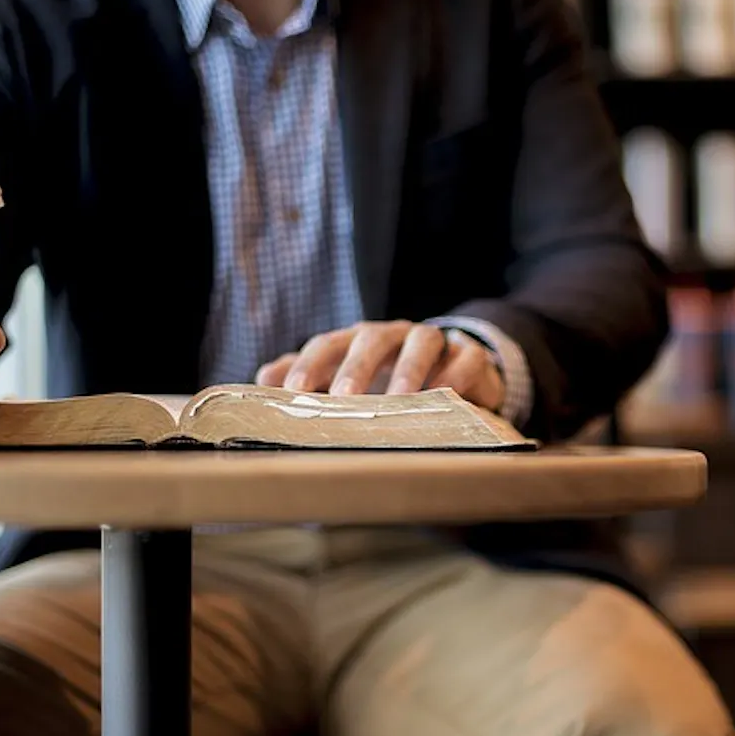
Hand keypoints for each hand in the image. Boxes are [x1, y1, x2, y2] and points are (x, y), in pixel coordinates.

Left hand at [256, 320, 505, 412]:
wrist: (457, 373)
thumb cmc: (393, 379)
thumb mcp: (350, 378)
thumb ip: (307, 377)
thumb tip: (263, 379)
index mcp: (359, 339)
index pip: (329, 343)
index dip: (310, 364)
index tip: (295, 391)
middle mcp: (394, 335)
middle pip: (371, 338)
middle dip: (356, 367)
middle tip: (344, 399)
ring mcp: (435, 342)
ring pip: (421, 341)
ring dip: (409, 369)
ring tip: (401, 400)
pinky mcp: (471, 356)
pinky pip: (465, 359)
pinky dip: (455, 375)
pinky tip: (446, 397)